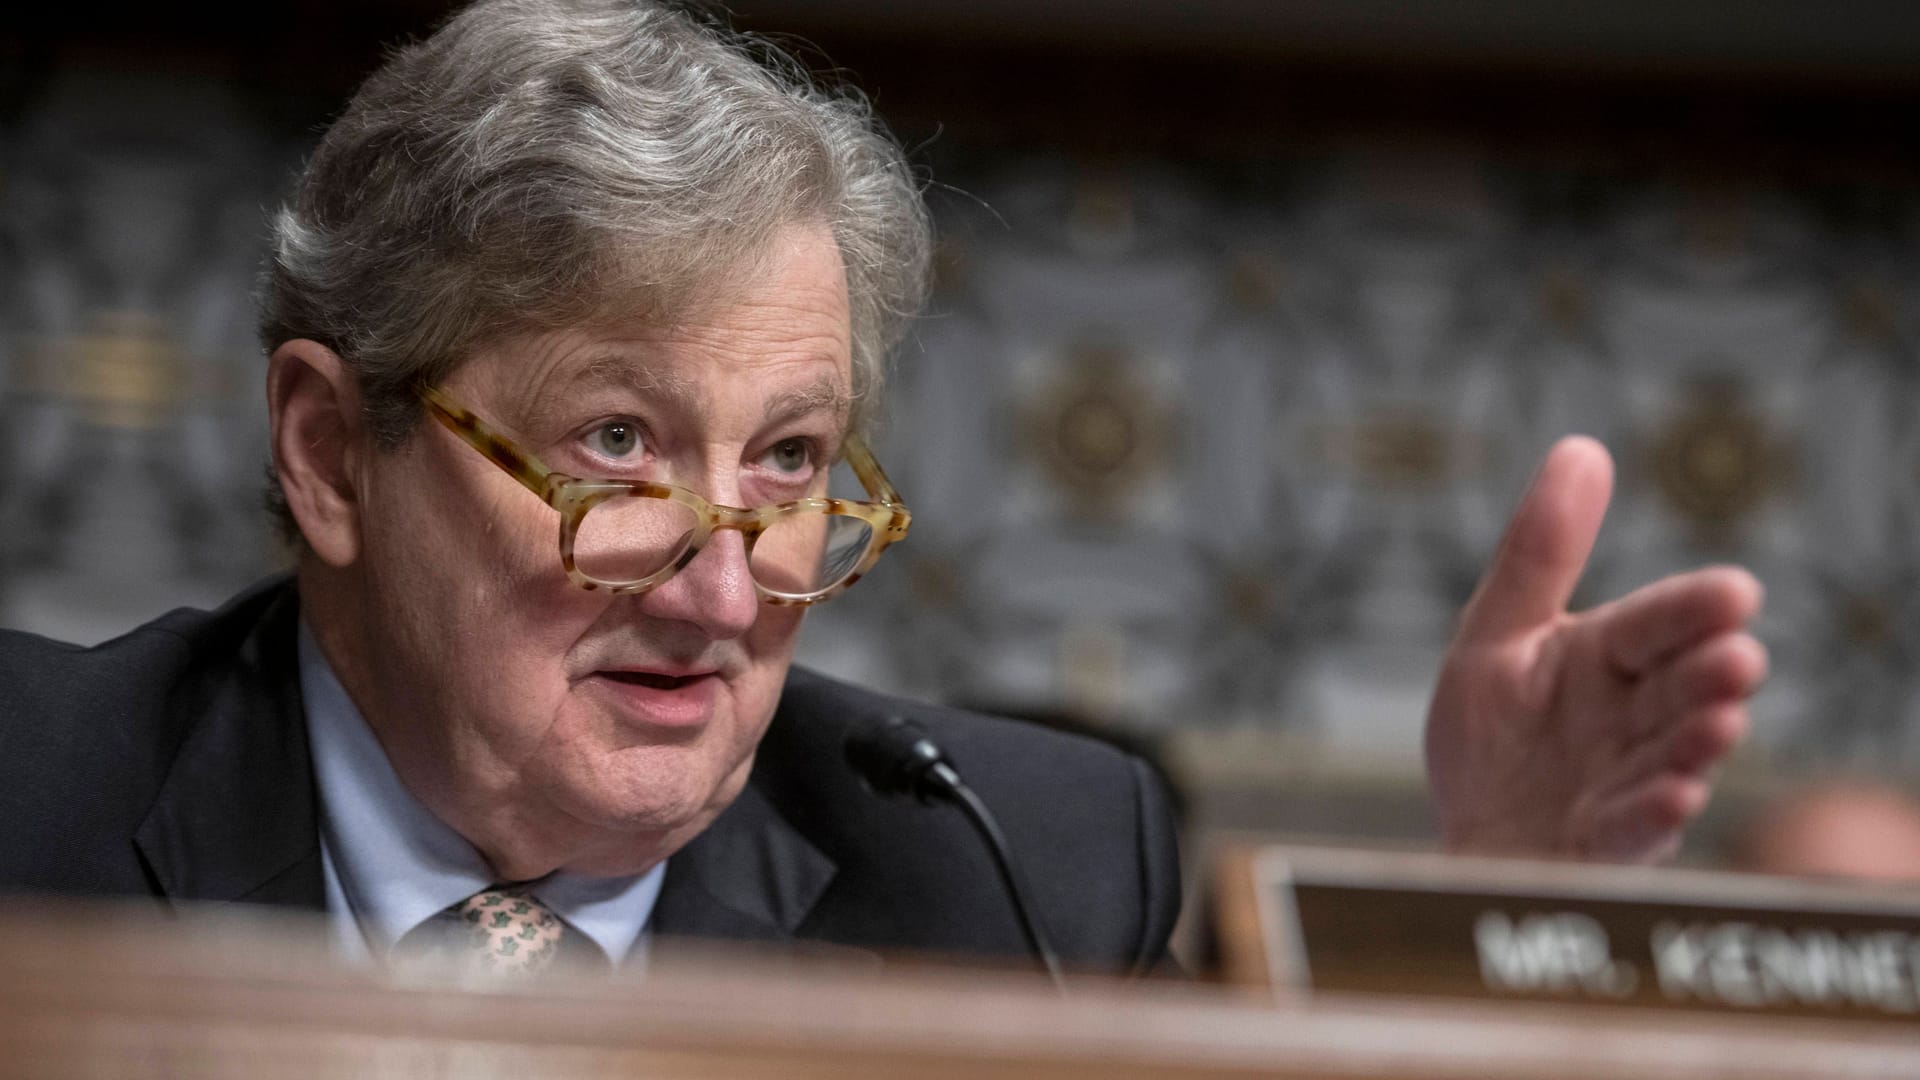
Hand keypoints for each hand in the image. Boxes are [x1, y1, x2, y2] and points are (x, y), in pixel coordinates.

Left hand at [1425, 436, 1766, 861]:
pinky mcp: (1604, 846)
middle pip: (1675, 691)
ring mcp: (1626, 785)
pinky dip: (1654, 812)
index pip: (1650, 626)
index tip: (1736, 592)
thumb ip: (1539, 553)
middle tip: (1740, 660)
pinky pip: (1634, 829)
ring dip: (1697, 742)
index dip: (1690, 611)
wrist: (1473, 841)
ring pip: (1671, 758)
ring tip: (1720, 722)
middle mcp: (1628, 721)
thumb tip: (1582, 447)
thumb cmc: (1494, 739)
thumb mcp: (1496, 634)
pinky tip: (1673, 795)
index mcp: (1603, 661)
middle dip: (1709, 676)